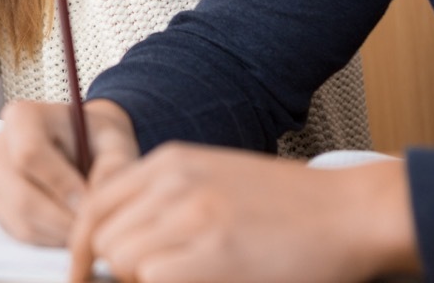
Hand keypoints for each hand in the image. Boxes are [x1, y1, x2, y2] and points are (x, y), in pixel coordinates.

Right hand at [0, 99, 138, 245]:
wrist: (82, 145)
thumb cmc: (96, 140)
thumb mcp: (114, 142)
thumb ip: (113, 165)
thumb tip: (97, 195)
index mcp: (21, 116)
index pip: (28, 154)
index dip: (61, 184)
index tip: (90, 201)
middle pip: (20, 195)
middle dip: (62, 219)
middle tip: (93, 225)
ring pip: (19, 219)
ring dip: (57, 232)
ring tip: (86, 224)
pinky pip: (19, 231)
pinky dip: (48, 237)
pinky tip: (70, 224)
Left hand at [69, 144, 420, 282]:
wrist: (353, 212)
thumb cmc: (288, 208)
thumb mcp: (213, 180)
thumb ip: (164, 201)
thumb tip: (113, 245)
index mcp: (171, 161)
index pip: (95, 204)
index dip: (80, 247)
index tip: (81, 274)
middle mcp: (175, 181)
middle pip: (103, 238)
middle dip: (118, 271)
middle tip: (158, 278)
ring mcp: (195, 214)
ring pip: (123, 260)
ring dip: (144, 280)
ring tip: (190, 276)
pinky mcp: (216, 252)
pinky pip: (153, 276)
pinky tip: (207, 280)